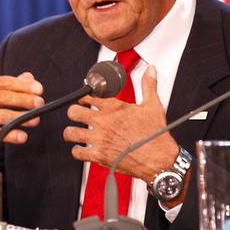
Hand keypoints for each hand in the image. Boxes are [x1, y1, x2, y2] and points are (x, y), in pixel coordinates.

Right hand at [0, 72, 44, 169]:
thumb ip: (7, 85)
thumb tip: (30, 78)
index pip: (3, 82)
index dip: (22, 85)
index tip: (38, 88)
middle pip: (2, 97)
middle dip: (23, 100)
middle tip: (40, 103)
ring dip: (18, 118)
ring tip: (35, 120)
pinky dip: (8, 135)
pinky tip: (21, 136)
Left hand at [64, 65, 177, 180]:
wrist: (159, 160)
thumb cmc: (156, 135)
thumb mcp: (153, 106)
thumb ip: (148, 85)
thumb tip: (151, 70)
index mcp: (114, 108)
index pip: (88, 96)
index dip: (83, 96)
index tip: (84, 99)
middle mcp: (103, 123)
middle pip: (73, 112)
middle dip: (74, 112)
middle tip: (77, 114)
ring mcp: (99, 140)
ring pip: (70, 133)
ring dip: (71, 132)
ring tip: (75, 131)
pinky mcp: (99, 156)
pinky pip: (77, 152)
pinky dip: (77, 151)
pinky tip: (82, 148)